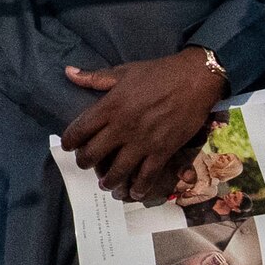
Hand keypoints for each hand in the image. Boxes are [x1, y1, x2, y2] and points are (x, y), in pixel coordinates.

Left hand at [58, 49, 227, 205]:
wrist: (195, 79)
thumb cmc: (158, 73)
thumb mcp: (124, 71)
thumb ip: (94, 77)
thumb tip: (68, 72)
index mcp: (110, 106)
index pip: (79, 130)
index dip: (69, 141)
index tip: (69, 146)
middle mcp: (122, 127)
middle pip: (93, 154)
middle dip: (85, 163)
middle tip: (86, 164)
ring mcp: (142, 142)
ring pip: (117, 171)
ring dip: (108, 181)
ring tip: (106, 184)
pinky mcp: (162, 151)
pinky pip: (147, 176)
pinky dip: (139, 188)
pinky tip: (134, 192)